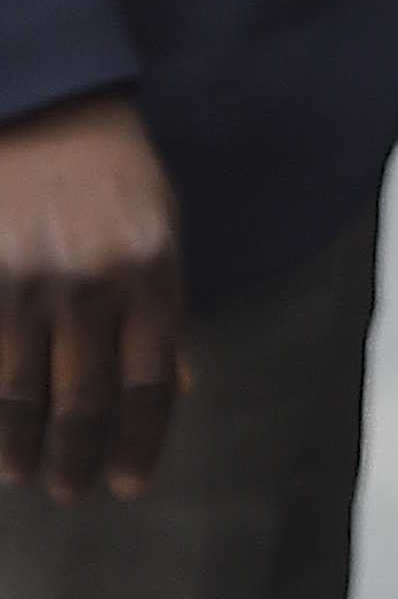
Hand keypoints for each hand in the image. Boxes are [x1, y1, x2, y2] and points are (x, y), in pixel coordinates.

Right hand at [0, 93, 185, 500]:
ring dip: (18, 445)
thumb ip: (167, 311)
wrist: (50, 107)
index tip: (127, 484)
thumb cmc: (115, 177)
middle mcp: (91, 284)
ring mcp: (26, 281)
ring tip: (20, 473)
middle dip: (76, 458)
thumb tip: (178, 389)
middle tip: (69, 491)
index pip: (149, 385)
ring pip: (19, 393)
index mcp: (151, 274)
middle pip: (84, 401)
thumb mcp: (164, 233)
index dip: (138, 444)